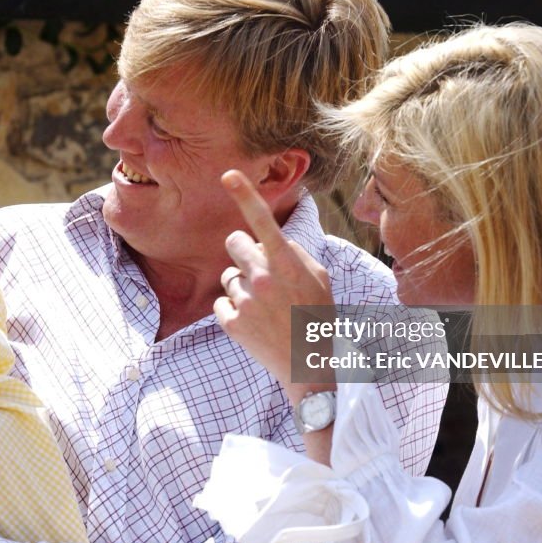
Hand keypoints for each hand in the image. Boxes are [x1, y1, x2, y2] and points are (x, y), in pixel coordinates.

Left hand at [214, 170, 335, 395]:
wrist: (310, 367)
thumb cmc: (317, 317)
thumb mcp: (319, 279)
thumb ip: (293, 253)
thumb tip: (268, 242)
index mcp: (286, 264)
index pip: (262, 221)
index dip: (245, 195)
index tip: (228, 174)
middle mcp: (262, 279)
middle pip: (234, 243)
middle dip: (243, 251)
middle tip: (259, 271)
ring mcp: (245, 302)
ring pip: (229, 276)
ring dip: (242, 285)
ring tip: (265, 306)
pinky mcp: (232, 323)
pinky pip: (222, 302)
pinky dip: (234, 309)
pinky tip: (255, 322)